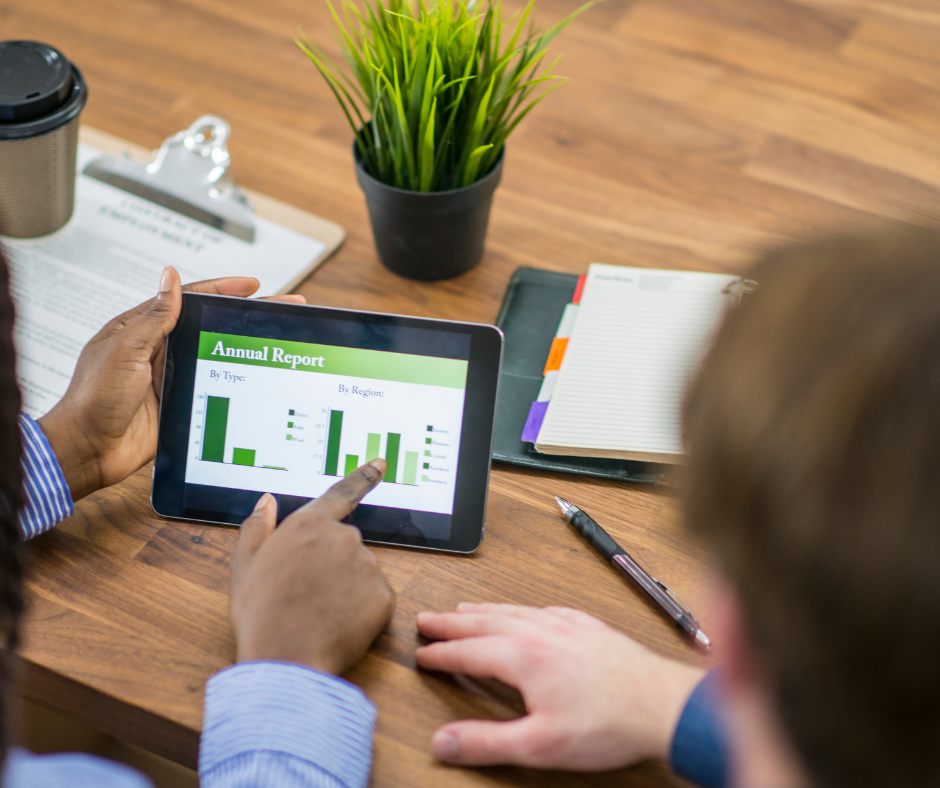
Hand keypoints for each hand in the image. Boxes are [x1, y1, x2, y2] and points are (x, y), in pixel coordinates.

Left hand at [38, 267, 305, 500]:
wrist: (89, 449)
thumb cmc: (93, 399)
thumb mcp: (125, 350)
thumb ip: (153, 317)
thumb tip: (170, 278)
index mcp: (141, 329)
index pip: (188, 299)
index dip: (222, 289)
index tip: (252, 284)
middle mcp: (158, 349)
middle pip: (209, 323)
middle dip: (246, 313)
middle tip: (282, 306)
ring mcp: (170, 376)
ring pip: (215, 351)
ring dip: (243, 344)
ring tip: (276, 336)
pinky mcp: (179, 401)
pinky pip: (213, 383)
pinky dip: (235, 376)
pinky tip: (257, 374)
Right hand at [231, 460, 395, 673]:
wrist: (285, 660)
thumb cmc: (261, 613)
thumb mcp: (245, 565)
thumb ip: (257, 526)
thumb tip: (266, 501)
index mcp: (310, 524)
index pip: (343, 493)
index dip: (364, 476)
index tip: (381, 464)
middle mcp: (344, 537)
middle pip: (344, 544)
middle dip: (330, 564)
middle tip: (304, 593)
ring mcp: (368, 566)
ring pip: (360, 572)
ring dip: (345, 587)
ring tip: (316, 613)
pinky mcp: (384, 597)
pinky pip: (374, 600)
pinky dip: (360, 611)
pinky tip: (336, 625)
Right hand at [415, 603, 704, 769]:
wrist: (662, 703)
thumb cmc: (608, 724)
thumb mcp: (539, 744)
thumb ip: (487, 742)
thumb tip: (443, 741)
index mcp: (523, 656)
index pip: (468, 652)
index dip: (440, 654)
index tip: (421, 654)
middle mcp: (541, 631)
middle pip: (484, 622)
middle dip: (451, 623)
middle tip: (427, 619)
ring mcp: (566, 625)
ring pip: (513, 611)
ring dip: (483, 611)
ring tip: (464, 610)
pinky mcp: (588, 627)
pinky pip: (545, 609)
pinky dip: (523, 609)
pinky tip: (526, 611)